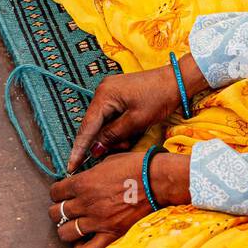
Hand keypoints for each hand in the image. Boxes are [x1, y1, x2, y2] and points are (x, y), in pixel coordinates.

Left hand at [49, 152, 190, 247]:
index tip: (64, 193)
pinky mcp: (111, 234)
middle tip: (68, 210)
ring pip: (65, 233)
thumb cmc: (136, 166)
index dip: (57, 193)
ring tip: (74, 227)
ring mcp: (97, 221)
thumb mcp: (108, 162)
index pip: (55, 192)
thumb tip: (82, 179)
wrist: (157, 181)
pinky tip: (83, 244)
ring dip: (66, 230)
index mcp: (83, 182)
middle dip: (58, 211)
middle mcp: (86, 203)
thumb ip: (90, 173)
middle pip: (56, 213)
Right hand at [66, 54, 208, 173]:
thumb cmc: (159, 98)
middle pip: (94, 125)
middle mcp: (102, 91)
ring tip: (129, 140)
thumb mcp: (136, 121)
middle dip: (103, 142)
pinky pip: (111, 116)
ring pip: (103, 122)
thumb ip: (113, 136)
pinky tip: (129, 133)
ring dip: (113, 135)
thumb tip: (95, 149)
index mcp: (104, 95)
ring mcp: (109, 91)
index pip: (86, 127)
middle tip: (117, 151)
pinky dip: (118, 127)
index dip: (79, 149)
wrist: (177, 80)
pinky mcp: (118, 94)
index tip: (71, 166)